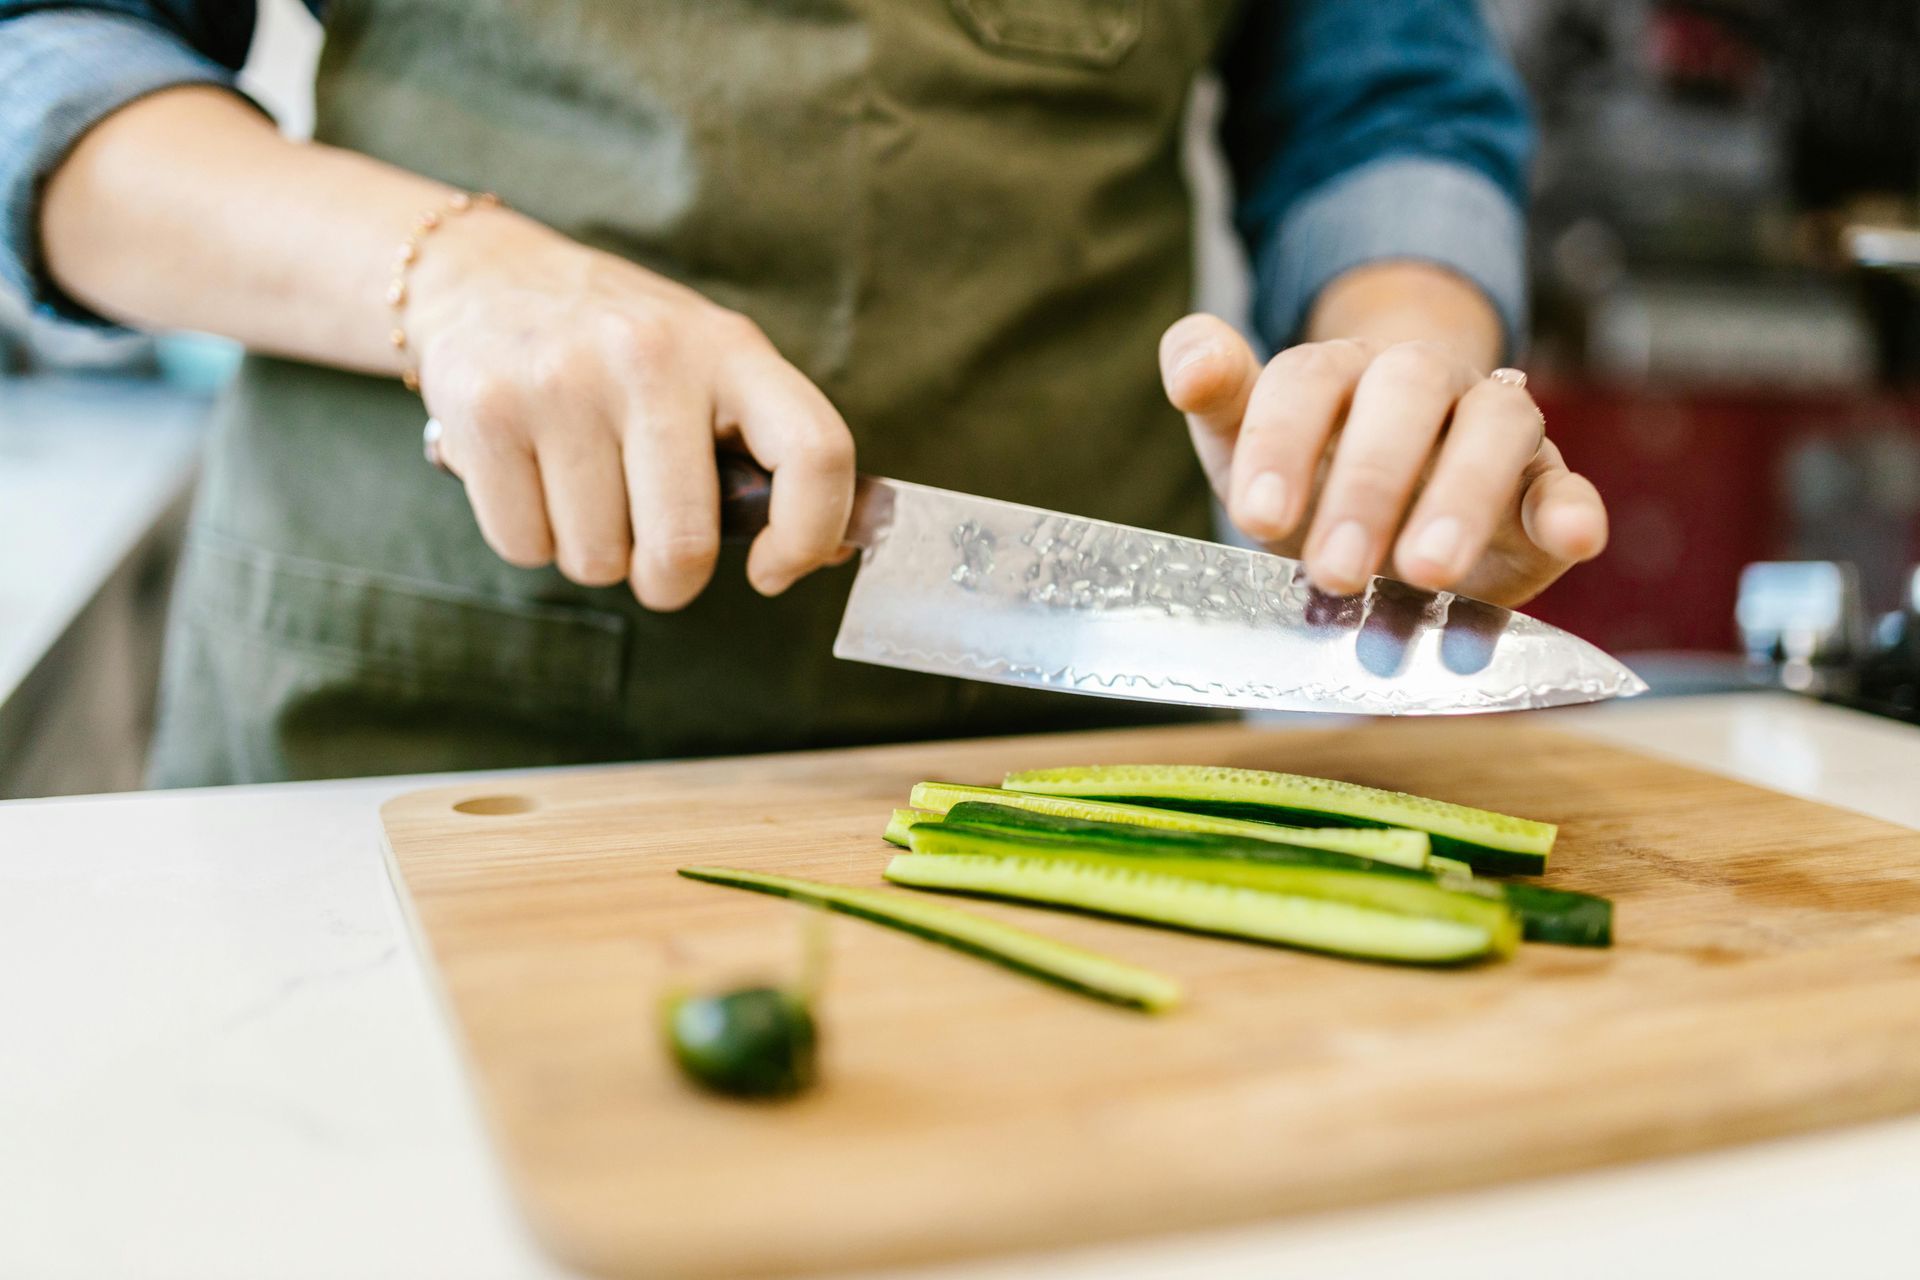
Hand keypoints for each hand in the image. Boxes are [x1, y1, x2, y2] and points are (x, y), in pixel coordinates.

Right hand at [407, 210, 855, 608]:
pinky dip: (532, 539)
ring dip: (595, 554)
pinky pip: (525, 547)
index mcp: (730, 348)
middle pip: (685, 545)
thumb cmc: (621, 350)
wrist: (484, 274)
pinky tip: (531, 478)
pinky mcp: (485, 411)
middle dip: (669, 579)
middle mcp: (649, 356)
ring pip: (598, 559)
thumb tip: (834, 548)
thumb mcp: (710, 365)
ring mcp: (562, 381)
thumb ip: (767, 448)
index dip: (808, 535)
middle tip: (654, 557)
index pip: (814, 452)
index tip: (771, 569)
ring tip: (582, 488)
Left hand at [1159, 314, 1606, 607]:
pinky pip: (1566, 485)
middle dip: (1368, 484)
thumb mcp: (1245, 447)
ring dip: (1462, 496)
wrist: (1394, 510)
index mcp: (1338, 370)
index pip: (1307, 380)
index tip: (1255, 517)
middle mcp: (1421, 383)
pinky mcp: (1543, 488)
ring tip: (1424, 573)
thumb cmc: (1310, 477)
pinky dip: (1571, 509)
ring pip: (1495, 428)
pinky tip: (1570, 538)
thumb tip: (1188, 362)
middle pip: (1405, 395)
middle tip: (1334, 570)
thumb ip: (1218, 398)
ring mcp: (1491, 429)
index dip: (1280, 442)